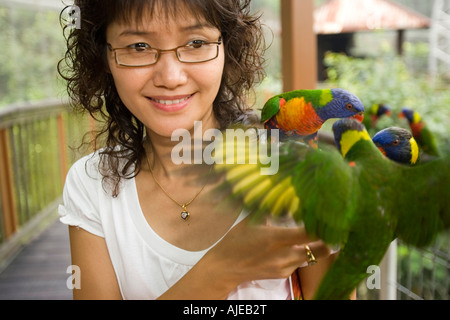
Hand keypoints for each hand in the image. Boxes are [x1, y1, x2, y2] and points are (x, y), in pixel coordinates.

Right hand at [204, 216, 331, 286]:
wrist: (225, 268)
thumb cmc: (236, 240)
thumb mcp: (251, 220)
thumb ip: (269, 209)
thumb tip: (283, 194)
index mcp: (275, 238)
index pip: (310, 233)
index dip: (323, 225)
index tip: (328, 217)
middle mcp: (284, 255)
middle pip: (321, 250)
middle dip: (328, 240)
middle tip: (329, 229)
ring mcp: (285, 267)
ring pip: (312, 257)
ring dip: (315, 246)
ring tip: (313, 235)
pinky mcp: (283, 275)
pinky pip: (300, 263)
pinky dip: (301, 254)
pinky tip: (292, 246)